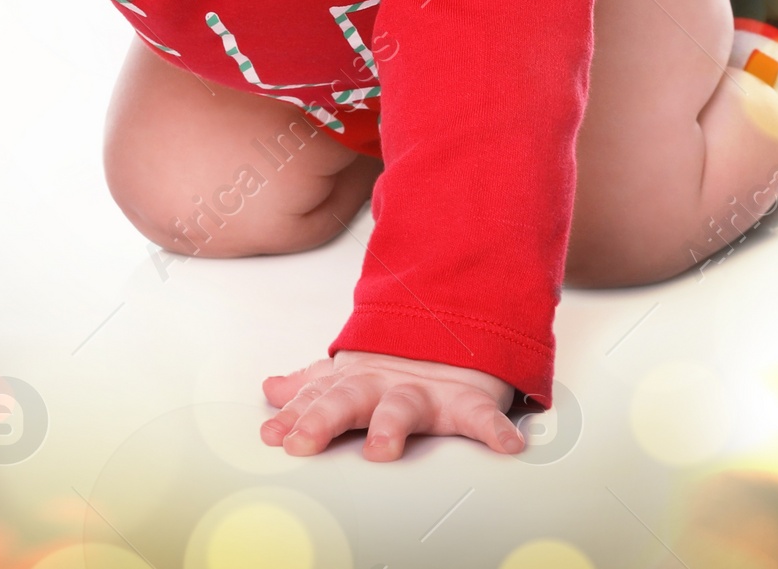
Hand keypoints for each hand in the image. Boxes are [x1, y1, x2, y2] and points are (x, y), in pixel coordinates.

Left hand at [260, 349, 522, 461]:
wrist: (458, 329)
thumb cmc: (397, 367)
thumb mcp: (353, 374)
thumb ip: (312, 385)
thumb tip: (270, 390)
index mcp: (356, 382)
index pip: (319, 399)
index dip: (295, 415)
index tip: (272, 436)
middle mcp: (385, 384)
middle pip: (348, 398)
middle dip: (323, 419)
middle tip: (301, 442)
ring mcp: (426, 390)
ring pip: (404, 406)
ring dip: (391, 425)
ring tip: (382, 448)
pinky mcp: (468, 398)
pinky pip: (483, 415)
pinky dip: (495, 430)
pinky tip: (507, 445)